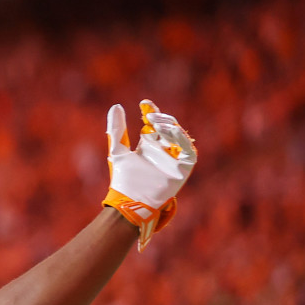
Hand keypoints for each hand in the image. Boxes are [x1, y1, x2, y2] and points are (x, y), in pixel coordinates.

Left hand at [102, 99, 196, 249]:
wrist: (130, 200)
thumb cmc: (124, 179)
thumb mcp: (118, 151)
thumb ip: (116, 130)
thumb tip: (115, 106)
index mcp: (148, 146)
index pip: (153, 124)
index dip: (151, 112)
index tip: (144, 104)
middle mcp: (162, 150)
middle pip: (167, 128)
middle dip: (161, 119)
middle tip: (150, 116)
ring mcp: (173, 159)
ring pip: (180, 137)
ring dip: (171, 127)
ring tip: (158, 124)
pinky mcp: (183, 169)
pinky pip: (189, 151)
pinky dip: (183, 140)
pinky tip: (171, 131)